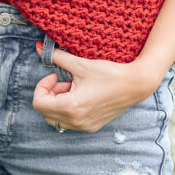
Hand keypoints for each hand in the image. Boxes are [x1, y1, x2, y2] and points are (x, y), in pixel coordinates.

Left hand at [32, 44, 159, 132]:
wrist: (135, 85)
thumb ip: (57, 57)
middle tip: (63, 80)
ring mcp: (84, 126)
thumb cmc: (109, 74)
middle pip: (46, 113)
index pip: (39, 103)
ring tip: (73, 86)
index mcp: (70, 107)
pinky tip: (81, 94)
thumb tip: (39, 48)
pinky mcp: (91, 126)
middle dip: (50, 95)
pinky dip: (69, 109)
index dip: (42, 86)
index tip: (54, 75)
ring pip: (57, 119)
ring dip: (58, 103)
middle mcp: (75, 121)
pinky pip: (70, 122)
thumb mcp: (80, 64)